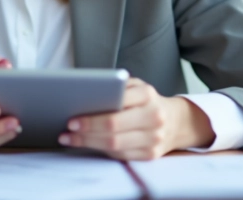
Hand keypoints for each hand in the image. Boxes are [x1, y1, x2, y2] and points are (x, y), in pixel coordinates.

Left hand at [59, 77, 215, 159]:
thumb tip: (85, 97)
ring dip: (88, 143)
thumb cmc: (146, 101)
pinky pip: (120, 155)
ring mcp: (154, 139)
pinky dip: (100, 150)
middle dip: (86, 131)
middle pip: (113, 129)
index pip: (116, 109)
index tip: (73, 118)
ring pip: (115, 145)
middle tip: (67, 129)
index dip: (93, 116)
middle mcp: (154, 117)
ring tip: (69, 138)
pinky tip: (86, 144)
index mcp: (147, 95)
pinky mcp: (150, 154)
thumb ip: (116, 89)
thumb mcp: (135, 86)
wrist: (175, 120)